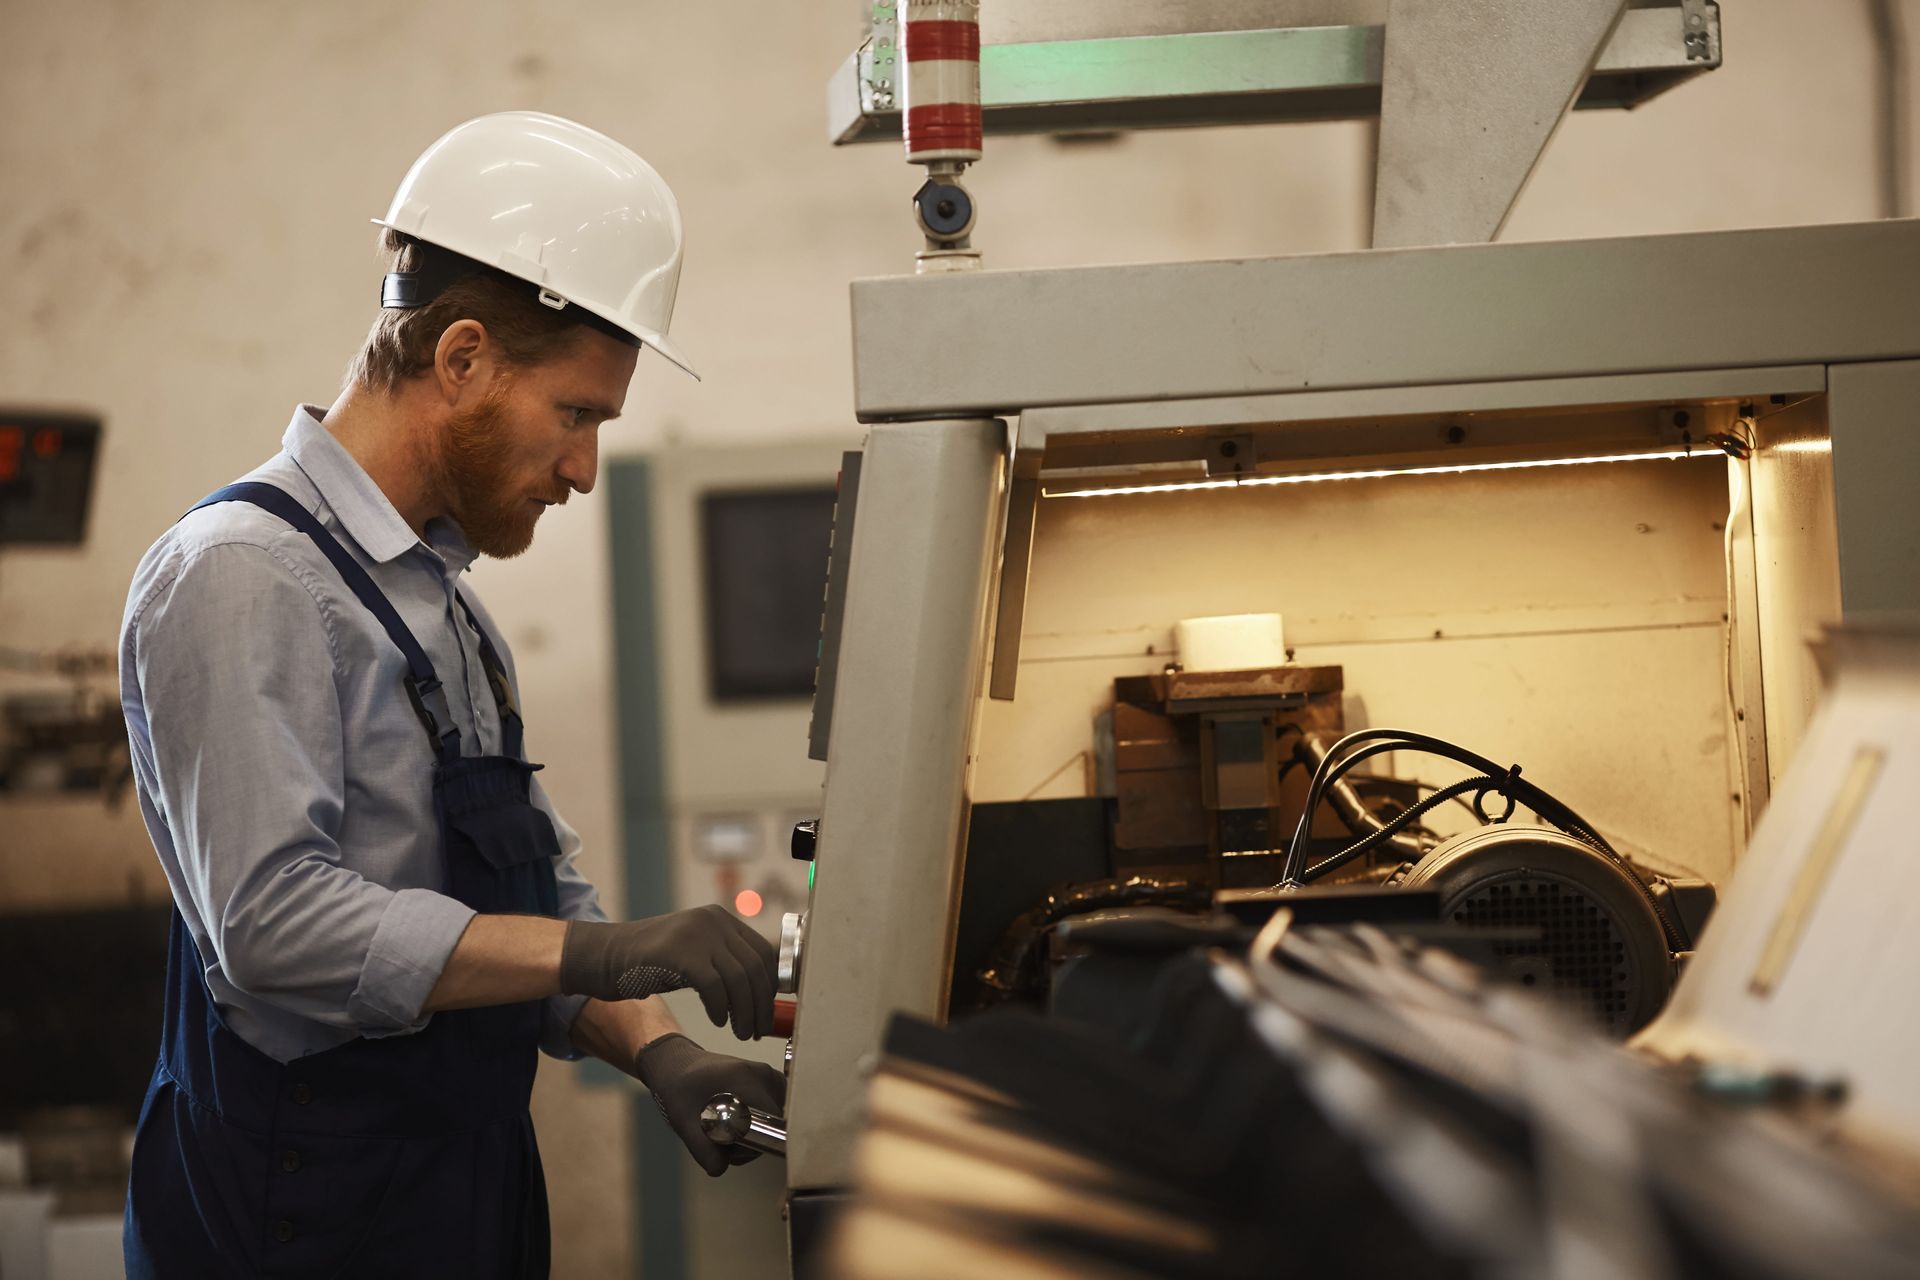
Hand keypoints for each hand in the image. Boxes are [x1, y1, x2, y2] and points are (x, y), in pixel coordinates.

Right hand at [560, 909, 775, 1038]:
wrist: (604, 957)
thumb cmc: (651, 963)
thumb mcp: (694, 954)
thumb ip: (723, 963)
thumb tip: (761, 993)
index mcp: (721, 919)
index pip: (763, 952)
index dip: (772, 985)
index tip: (770, 1010)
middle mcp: (713, 920)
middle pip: (755, 967)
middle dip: (762, 1004)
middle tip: (758, 1030)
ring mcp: (697, 934)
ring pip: (739, 979)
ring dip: (744, 1012)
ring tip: (742, 1032)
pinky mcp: (680, 952)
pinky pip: (714, 987)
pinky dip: (721, 1009)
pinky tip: (718, 1021)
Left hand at [636, 1033, 786, 1176]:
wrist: (676, 1064)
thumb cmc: (678, 1089)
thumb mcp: (684, 1121)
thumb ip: (703, 1149)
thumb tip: (720, 1169)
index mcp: (746, 1079)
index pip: (773, 1121)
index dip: (756, 1142)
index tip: (733, 1145)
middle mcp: (763, 1073)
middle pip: (775, 1121)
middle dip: (753, 1140)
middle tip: (725, 1141)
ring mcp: (767, 1074)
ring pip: (775, 1117)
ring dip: (756, 1132)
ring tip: (728, 1131)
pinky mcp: (766, 1078)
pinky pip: (773, 1109)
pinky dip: (760, 1121)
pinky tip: (737, 1122)